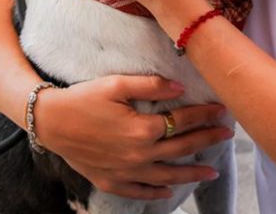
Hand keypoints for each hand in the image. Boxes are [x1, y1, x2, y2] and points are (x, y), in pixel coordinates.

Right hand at [36, 75, 233, 199]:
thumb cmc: (82, 98)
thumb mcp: (116, 84)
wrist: (49, 122)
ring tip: (211, 172)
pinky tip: (169, 190)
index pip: (181, 120)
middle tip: (226, 135)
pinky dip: (156, 192)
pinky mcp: (111, 181)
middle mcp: (138, 154)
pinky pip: (140, 191)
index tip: (222, 110)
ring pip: (168, 175)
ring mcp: (126, 171)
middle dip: (206, 140)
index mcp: (142, 129)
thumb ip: (150, 86)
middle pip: (181, 148)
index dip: (204, 114)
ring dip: (192, 173)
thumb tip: (180, 87)